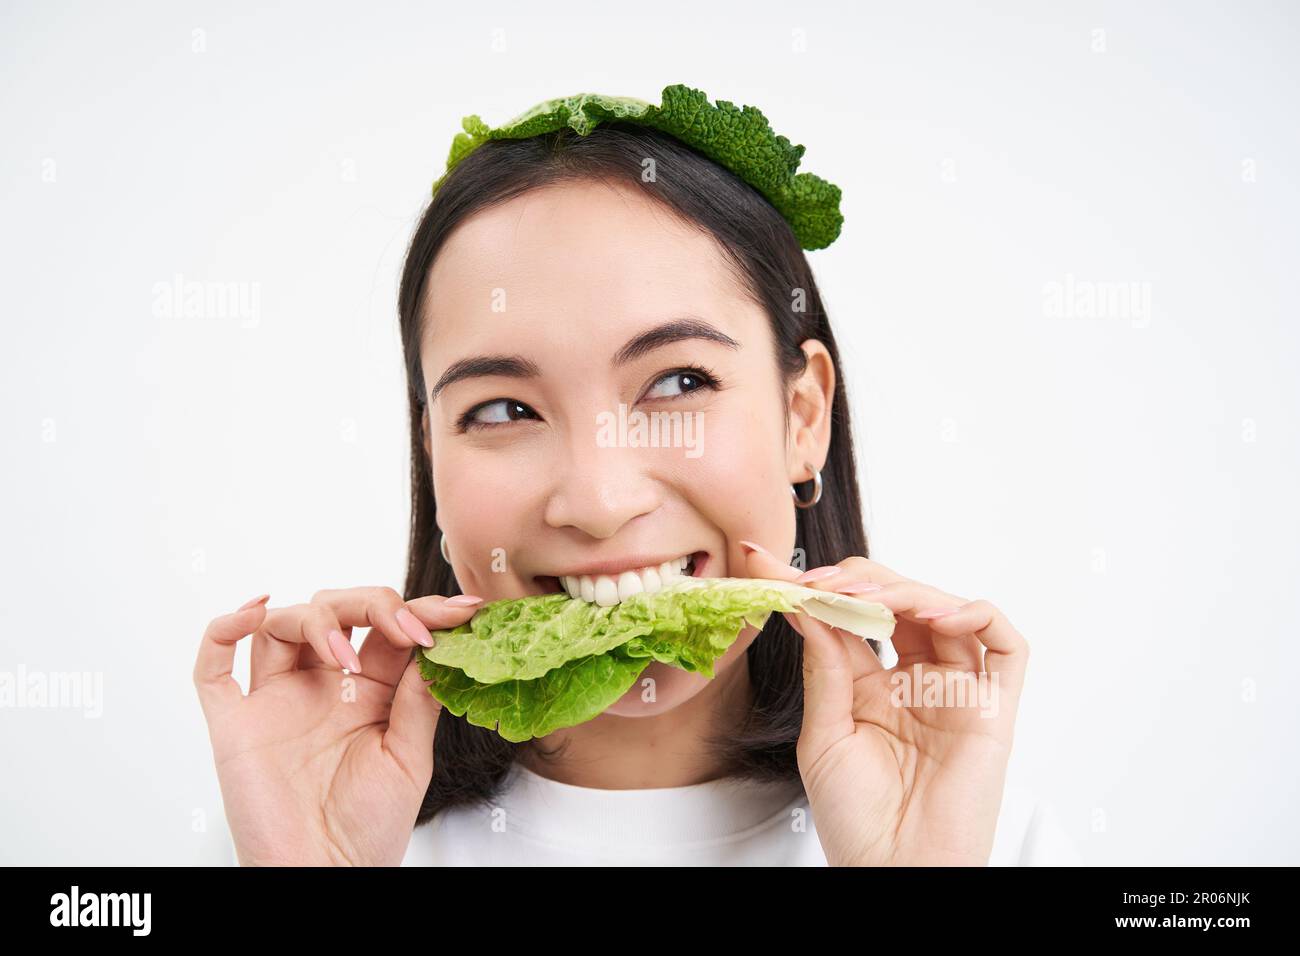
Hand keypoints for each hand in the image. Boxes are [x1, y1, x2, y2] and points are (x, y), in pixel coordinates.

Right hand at [193, 586, 480, 865]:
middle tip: (406, 627)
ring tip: (345, 655)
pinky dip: (223, 630)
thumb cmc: (367, 830)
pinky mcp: (234, 724)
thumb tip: (435, 648)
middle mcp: (321, 685)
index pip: (389, 629)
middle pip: (335, 609)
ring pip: (281, 623)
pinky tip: (253, 612)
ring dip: (316, 620)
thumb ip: (417, 704)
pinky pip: (212, 667)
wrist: (325, 877)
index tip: (462, 610)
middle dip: (373, 603)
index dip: (422, 611)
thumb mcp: (409, 761)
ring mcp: (275, 700)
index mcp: (369, 690)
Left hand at [741, 544, 1028, 865]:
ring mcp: (959, 690)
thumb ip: (824, 667)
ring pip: (946, 609)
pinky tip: (933, 614)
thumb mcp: (824, 733)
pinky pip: (1006, 643)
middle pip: (900, 601)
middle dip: (859, 581)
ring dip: (905, 589)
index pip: (850, 617)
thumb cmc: (856, 819)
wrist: (893, 872)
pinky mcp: (995, 707)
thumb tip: (806, 604)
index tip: (768, 564)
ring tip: (862, 596)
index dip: (816, 587)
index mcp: (875, 686)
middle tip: (819, 583)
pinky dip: (974, 613)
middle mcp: (919, 680)